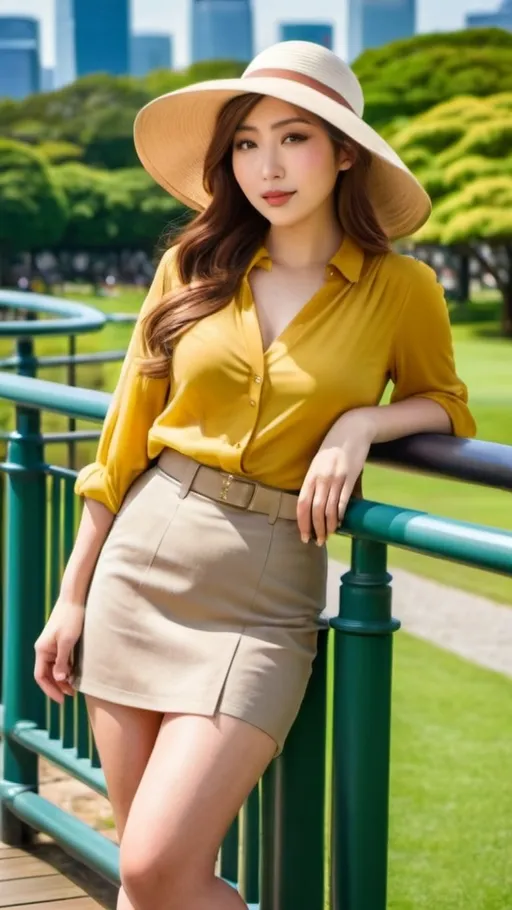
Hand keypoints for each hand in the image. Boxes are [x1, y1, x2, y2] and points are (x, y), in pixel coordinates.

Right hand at [34, 600, 84, 702]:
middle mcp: (44, 649)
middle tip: (71, 696)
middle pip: (47, 674)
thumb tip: (60, 678)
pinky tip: (75, 674)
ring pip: (54, 667)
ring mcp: (51, 645)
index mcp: (42, 650)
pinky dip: (66, 669)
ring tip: (74, 688)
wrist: (75, 599)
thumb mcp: (67, 642)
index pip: (41, 676)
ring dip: (63, 678)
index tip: (62, 700)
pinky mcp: (60, 641)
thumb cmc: (72, 618)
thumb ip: (62, 661)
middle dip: (57, 686)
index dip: (50, 690)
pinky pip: (60, 660)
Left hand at [297, 410, 374, 545]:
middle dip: (315, 529)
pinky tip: (340, 523)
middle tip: (317, 542)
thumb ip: (317, 482)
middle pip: (314, 510)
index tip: (304, 536)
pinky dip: (340, 514)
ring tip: (328, 536)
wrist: (352, 429)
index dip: (301, 522)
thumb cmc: (334, 448)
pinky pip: (343, 500)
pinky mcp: (350, 476)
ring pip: (328, 508)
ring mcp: (335, 477)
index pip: (301, 504)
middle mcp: (320, 478)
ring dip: (328, 526)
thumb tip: (317, 504)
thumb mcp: (320, 464)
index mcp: (310, 475)